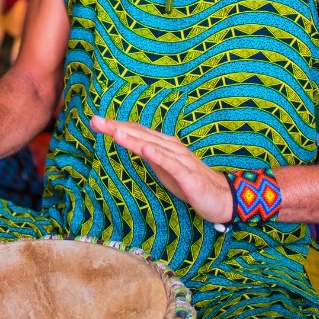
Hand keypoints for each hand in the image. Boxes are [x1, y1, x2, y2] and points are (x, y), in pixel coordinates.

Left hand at [91, 116, 232, 224]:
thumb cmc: (191, 183)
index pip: (137, 132)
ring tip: (113, 131)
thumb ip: (149, 156)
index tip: (95, 121)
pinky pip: (171, 164)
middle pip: (140, 134)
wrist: (223, 198)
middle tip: (95, 120)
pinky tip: (145, 149)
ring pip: (153, 146)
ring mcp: (180, 160)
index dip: (116, 126)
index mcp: (164, 145)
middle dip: (117, 127)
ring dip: (132, 138)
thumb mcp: (164, 168)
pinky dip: (158, 156)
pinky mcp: (188, 175)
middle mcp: (171, 147)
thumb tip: (130, 145)